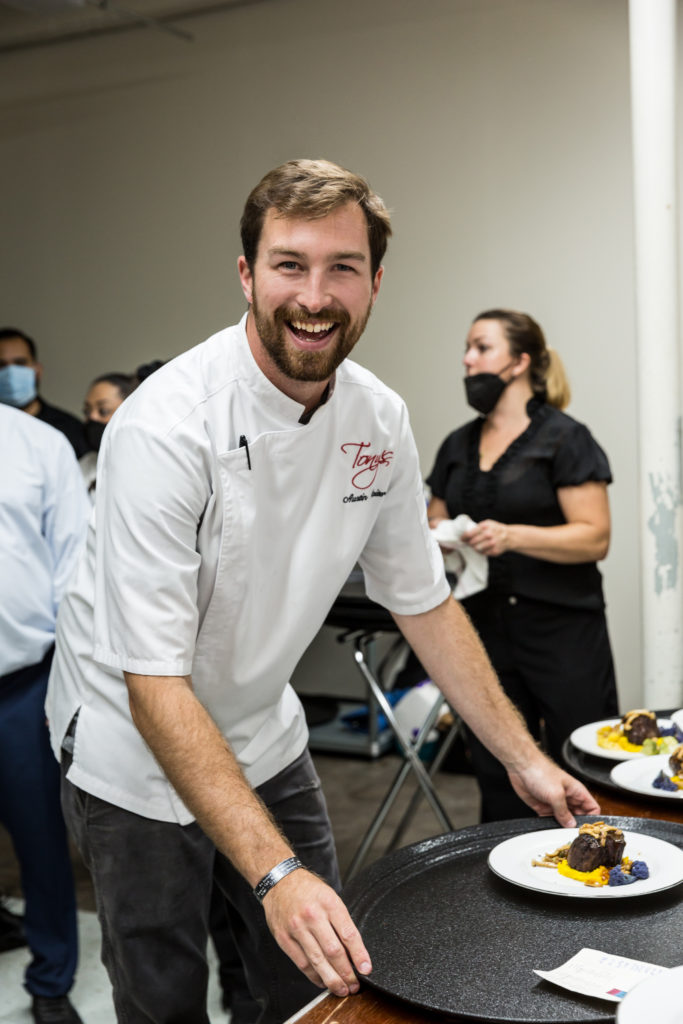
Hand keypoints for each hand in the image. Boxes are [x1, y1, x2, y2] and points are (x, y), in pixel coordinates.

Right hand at [262, 869, 371, 996]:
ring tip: (341, 989)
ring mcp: (296, 928)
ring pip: (318, 961)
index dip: (359, 955)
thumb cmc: (308, 890)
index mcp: (328, 903)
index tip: (366, 969)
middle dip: (346, 973)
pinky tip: (322, 981)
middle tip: (355, 985)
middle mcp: (312, 915)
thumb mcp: (330, 896)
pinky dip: (314, 976)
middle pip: (333, 951)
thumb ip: (341, 921)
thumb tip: (354, 951)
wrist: (279, 882)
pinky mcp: (284, 938)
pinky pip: (302, 963)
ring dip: (332, 979)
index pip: (348, 934)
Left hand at [463, 519, 508, 556]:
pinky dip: (481, 551)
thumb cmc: (495, 529)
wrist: (509, 536)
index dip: (463, 537)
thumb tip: (464, 531)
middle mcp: (488, 534)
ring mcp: (492, 543)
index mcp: (485, 526)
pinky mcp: (494, 551)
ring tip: (475, 545)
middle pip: (472, 542)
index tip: (461, 539)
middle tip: (468, 543)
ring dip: (475, 547)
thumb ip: (477, 526)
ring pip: (476, 548)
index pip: (469, 534)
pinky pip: (483, 553)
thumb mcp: (488, 523)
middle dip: (469, 543)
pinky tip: (483, 548)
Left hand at [507, 754, 600, 827]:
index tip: (588, 829)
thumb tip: (570, 824)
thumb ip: (564, 811)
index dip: (593, 819)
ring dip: (563, 827)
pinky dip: (550, 826)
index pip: (592, 807)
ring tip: (562, 833)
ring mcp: (555, 803)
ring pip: (564, 820)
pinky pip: (550, 820)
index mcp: (576, 791)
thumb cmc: (541, 771)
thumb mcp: (556, 794)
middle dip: (577, 826)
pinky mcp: (543, 807)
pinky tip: (550, 828)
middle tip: (574, 835)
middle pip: (579, 816)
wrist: (521, 767)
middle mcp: (567, 798)